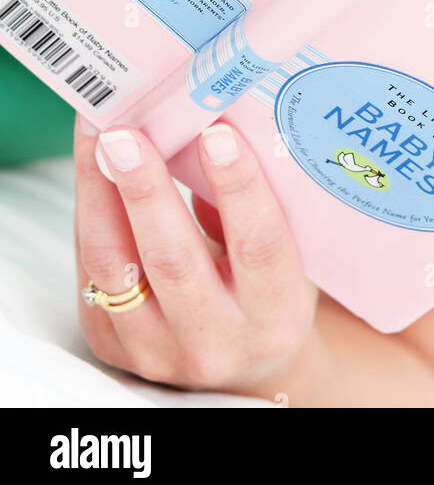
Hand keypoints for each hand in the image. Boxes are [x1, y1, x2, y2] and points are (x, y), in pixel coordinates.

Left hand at [73, 114, 316, 395]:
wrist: (240, 363)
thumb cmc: (268, 288)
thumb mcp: (291, 255)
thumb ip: (263, 204)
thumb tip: (221, 121)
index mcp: (273, 315)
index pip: (258, 247)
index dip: (239, 188)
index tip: (217, 132)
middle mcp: (214, 341)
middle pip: (172, 259)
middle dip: (145, 189)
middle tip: (127, 133)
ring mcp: (156, 348)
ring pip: (115, 264)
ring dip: (100, 191)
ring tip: (96, 135)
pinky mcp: (111, 343)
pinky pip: (91, 269)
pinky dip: (90, 209)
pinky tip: (93, 164)